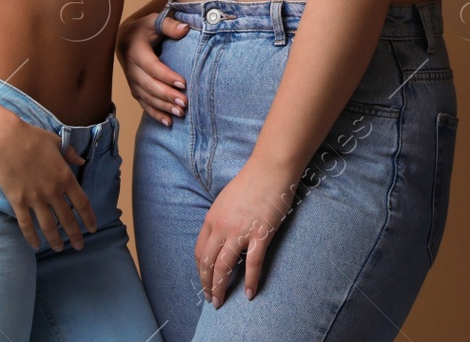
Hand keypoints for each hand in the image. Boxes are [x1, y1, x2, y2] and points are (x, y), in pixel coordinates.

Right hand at [0, 114, 96, 250]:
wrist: (7, 139)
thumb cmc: (33, 138)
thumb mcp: (57, 143)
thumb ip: (71, 154)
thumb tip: (82, 162)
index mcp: (65, 177)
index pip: (82, 203)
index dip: (89, 218)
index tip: (93, 229)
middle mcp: (53, 191)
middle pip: (67, 219)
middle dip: (75, 235)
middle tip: (79, 246)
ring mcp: (35, 198)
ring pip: (48, 226)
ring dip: (55, 240)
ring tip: (59, 249)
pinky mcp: (18, 201)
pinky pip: (26, 224)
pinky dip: (31, 236)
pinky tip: (35, 245)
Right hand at [116, 9, 187, 124]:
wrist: (125, 37)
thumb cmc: (145, 29)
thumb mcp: (154, 21)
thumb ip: (169, 25)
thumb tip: (184, 29)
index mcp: (134, 49)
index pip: (151, 66)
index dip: (166, 76)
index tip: (183, 84)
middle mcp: (130, 67)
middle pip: (147, 84)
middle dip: (166, 95)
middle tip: (184, 103)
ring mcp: (131, 80)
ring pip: (145, 96)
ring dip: (162, 106)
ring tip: (180, 113)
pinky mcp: (134, 88)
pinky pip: (143, 103)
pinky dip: (154, 113)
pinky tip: (168, 122)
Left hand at [195, 163, 300, 305]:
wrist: (270, 169)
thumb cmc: (251, 181)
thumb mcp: (225, 199)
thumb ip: (220, 218)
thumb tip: (219, 236)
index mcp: (212, 218)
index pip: (199, 251)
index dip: (200, 271)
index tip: (203, 282)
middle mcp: (222, 227)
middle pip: (207, 263)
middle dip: (206, 285)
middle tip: (211, 299)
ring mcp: (240, 231)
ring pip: (224, 267)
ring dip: (220, 288)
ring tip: (220, 302)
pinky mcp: (260, 234)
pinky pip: (253, 264)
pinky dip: (251, 282)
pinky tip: (251, 294)